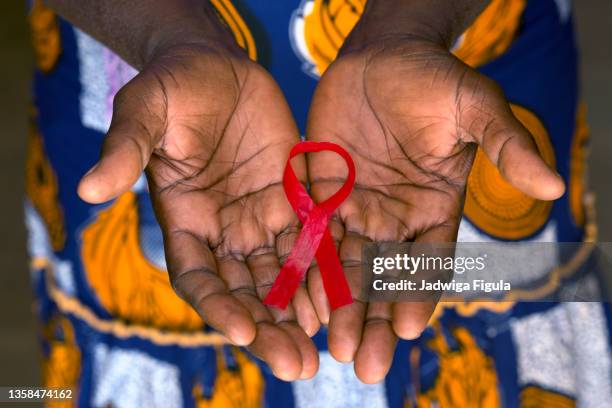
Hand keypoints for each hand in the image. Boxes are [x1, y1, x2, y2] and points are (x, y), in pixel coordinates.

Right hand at [77, 35, 318, 379]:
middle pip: (246, 291)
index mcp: (184, 222)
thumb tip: (89, 190)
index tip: (242, 330)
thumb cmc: (172, 86)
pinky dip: (326, 270)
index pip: (198, 278)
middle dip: (269, 328)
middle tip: (297, 365)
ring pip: (283, 276)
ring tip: (324, 348)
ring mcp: (261, 218)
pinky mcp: (295, 199)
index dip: (217, 305)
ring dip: (303, 312)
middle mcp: (224, 232)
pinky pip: (314, 241)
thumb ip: (125, 149)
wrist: (216, 66)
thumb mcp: (144, 110)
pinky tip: (345, 298)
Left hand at [306, 36, 563, 381]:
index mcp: (435, 208)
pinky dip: (307, 269)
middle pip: (385, 278)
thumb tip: (553, 186)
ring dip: (339, 307)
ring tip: (331, 347)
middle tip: (364, 364)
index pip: (429, 260)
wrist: (380, 55)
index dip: (418, 293)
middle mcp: (396, 218)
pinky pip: (313, 236)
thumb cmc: (433, 77)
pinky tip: (300, 302)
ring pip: (346, 266)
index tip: (406, 326)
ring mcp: (357, 208)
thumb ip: (506, 144)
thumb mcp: (474, 105)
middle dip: (375, 320)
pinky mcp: (321, 194)